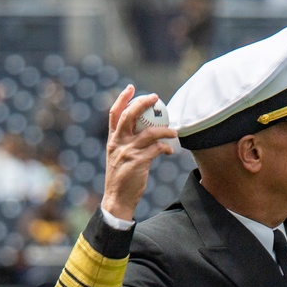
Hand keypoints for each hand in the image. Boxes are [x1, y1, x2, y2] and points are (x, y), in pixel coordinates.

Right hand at [101, 85, 177, 220]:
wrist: (117, 199)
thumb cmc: (122, 178)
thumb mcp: (119, 157)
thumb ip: (128, 144)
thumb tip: (146, 133)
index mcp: (112, 140)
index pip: (114, 114)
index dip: (122, 99)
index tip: (131, 88)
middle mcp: (118, 143)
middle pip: (129, 116)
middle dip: (142, 103)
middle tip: (155, 97)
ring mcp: (128, 152)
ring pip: (149, 132)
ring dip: (164, 130)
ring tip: (174, 130)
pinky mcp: (138, 162)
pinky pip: (156, 149)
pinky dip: (165, 147)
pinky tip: (170, 150)